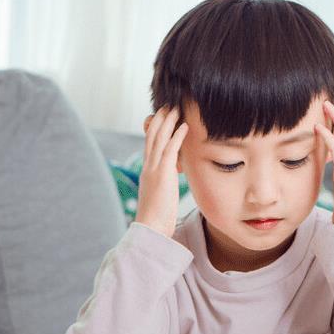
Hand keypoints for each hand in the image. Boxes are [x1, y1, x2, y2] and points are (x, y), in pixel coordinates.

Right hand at [135, 107, 187, 237]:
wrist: (150, 228)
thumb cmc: (157, 216)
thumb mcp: (161, 194)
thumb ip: (164, 183)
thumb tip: (171, 180)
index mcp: (148, 171)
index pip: (151, 144)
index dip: (156, 129)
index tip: (163, 116)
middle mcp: (149, 166)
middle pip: (153, 136)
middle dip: (160, 119)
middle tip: (168, 105)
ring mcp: (154, 169)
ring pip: (160, 139)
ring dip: (168, 122)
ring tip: (176, 109)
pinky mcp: (163, 174)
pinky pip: (170, 150)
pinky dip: (177, 136)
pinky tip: (185, 126)